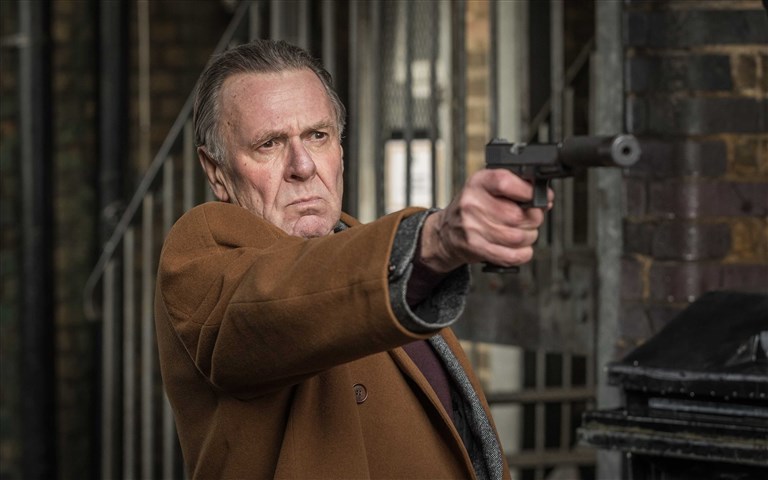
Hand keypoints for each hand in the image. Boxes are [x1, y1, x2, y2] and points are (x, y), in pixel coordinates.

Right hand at [418, 169, 552, 273]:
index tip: (539, 197)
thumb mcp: (487, 188)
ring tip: (525, 233)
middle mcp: (472, 203)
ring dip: (529, 237)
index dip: (528, 191)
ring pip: (517, 237)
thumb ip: (514, 187)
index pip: (505, 182)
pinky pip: (510, 255)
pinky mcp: (475, 247)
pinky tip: (521, 248)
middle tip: (532, 218)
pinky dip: (523, 253)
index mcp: (478, 183)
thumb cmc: (471, 208)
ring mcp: (472, 227)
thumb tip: (546, 198)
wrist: (446, 232)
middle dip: (534, 219)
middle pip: (517, 215)